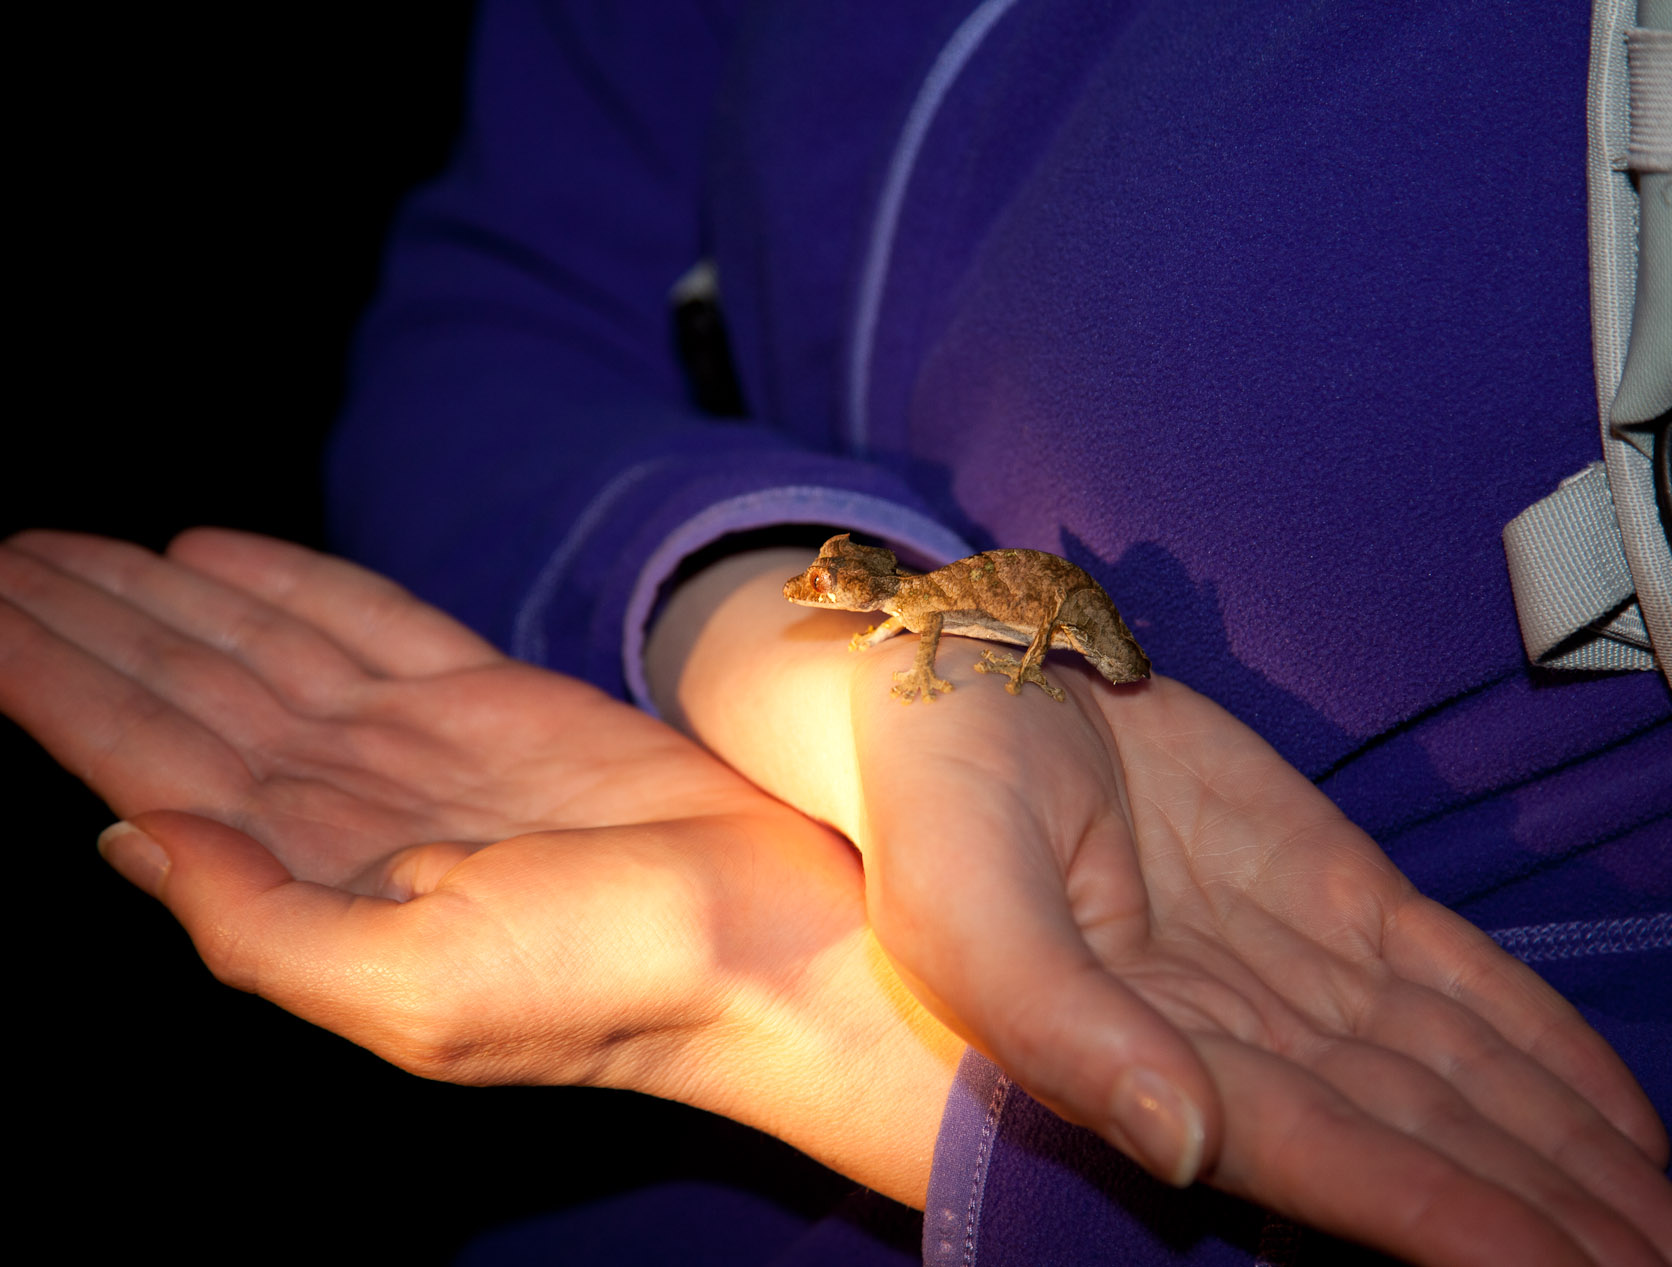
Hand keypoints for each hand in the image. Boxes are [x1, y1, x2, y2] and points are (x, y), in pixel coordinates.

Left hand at [0, 529, 960, 1205]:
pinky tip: (212, 551)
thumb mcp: (406, 994)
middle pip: (182, 692)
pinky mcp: (495, 699)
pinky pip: (368, 621)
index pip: (145, 763)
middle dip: (83, 625)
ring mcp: (417, 747)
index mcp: (306, 878)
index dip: (51, 687)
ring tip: (59, 547)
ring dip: (158, 597)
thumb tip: (125, 833)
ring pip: (255, 650)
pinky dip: (292, 582)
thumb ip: (253, 921)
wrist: (768, 951)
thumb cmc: (605, 990)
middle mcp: (344, 805)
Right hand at [651, 549, 1671, 1266]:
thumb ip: (1067, 1030)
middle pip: (1414, 1140)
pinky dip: (1533, 1037)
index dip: (1447, 1221)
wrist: (957, 681)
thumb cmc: (933, 805)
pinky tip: (1610, 1107)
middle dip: (1540, 1216)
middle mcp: (1235, 1032)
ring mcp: (1291, 958)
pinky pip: (1448, 973)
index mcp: (1150, 1059)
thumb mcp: (963, 911)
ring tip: (1665, 1227)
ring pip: (1449, 1073)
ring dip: (1558, 1152)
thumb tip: (1187, 1145)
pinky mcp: (1327, 882)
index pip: (1323, 1160)